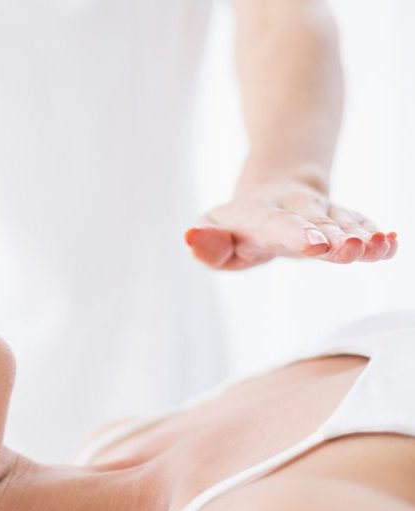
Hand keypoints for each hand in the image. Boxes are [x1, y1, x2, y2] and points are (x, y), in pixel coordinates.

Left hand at [185, 177, 395, 269]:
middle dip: (333, 237)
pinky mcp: (341, 219)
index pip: (276, 225)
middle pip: (316, 223)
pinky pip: (361, 224)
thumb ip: (207, 243)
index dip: (295, 234)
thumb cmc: (237, 227)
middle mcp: (293, 210)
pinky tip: (391, 245)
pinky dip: (377, 236)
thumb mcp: (214, 232)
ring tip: (377, 248)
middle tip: (351, 248)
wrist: (273, 191)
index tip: (313, 246)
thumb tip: (190, 239)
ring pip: (343, 223)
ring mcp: (320, 213)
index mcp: (258, 216)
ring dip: (361, 236)